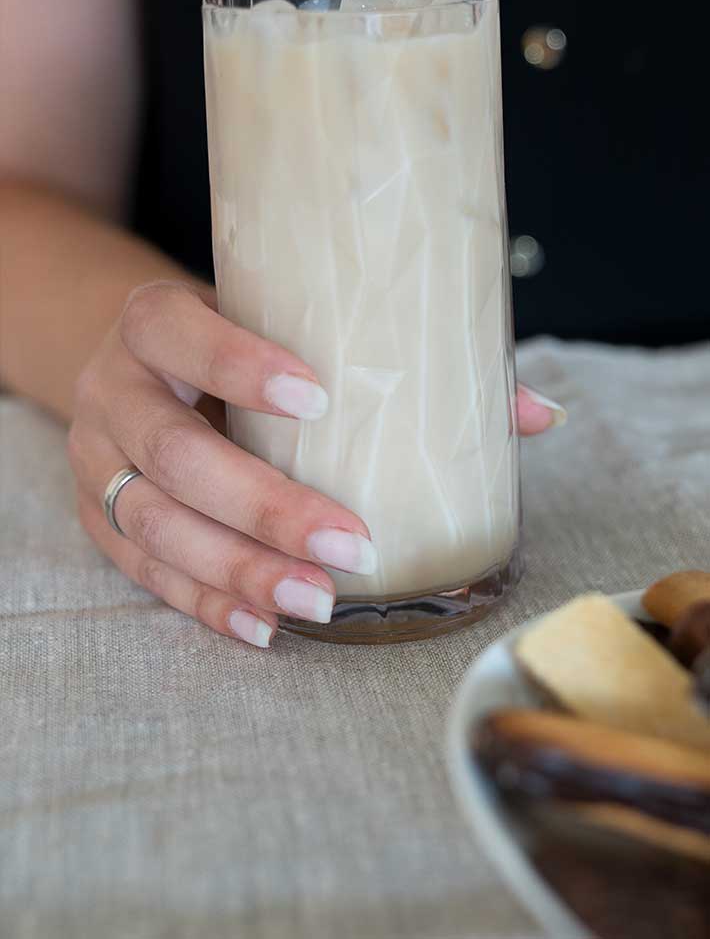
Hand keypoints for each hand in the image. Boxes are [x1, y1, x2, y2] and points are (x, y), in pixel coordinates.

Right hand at [69, 281, 564, 649]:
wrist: (134, 357)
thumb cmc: (230, 336)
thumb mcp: (285, 322)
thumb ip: (394, 355)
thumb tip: (533, 412)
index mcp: (152, 323)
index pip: (181, 335)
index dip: (238, 366)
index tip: (317, 398)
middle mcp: (113, 390)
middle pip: (174, 453)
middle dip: (262, 506)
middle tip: (350, 542)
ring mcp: (95, 458)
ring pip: (153, 524)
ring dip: (237, 570)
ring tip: (316, 603)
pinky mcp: (95, 516)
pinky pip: (141, 571)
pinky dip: (203, 603)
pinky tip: (261, 627)